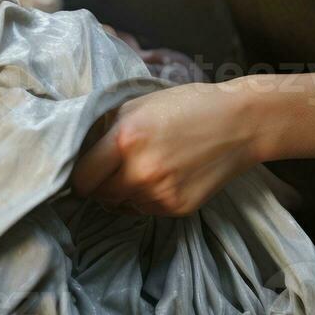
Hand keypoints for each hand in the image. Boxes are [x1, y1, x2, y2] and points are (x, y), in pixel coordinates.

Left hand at [71, 81, 264, 216]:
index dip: (78, 174)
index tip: (82, 169)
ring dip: (122, 191)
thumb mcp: (137, 104)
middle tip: (109, 168)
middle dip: (99, 183)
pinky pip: (145, 209)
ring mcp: (160, 194)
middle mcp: (140, 171)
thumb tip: (75, 147)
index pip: (81, 176)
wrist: (239, 123)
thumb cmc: (187, 105)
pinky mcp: (177, 208)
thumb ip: (105, 126)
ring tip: (140, 167)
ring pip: (121, 204)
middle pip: (98, 195)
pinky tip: (162, 175)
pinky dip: (145, 197)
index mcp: (125, 139)